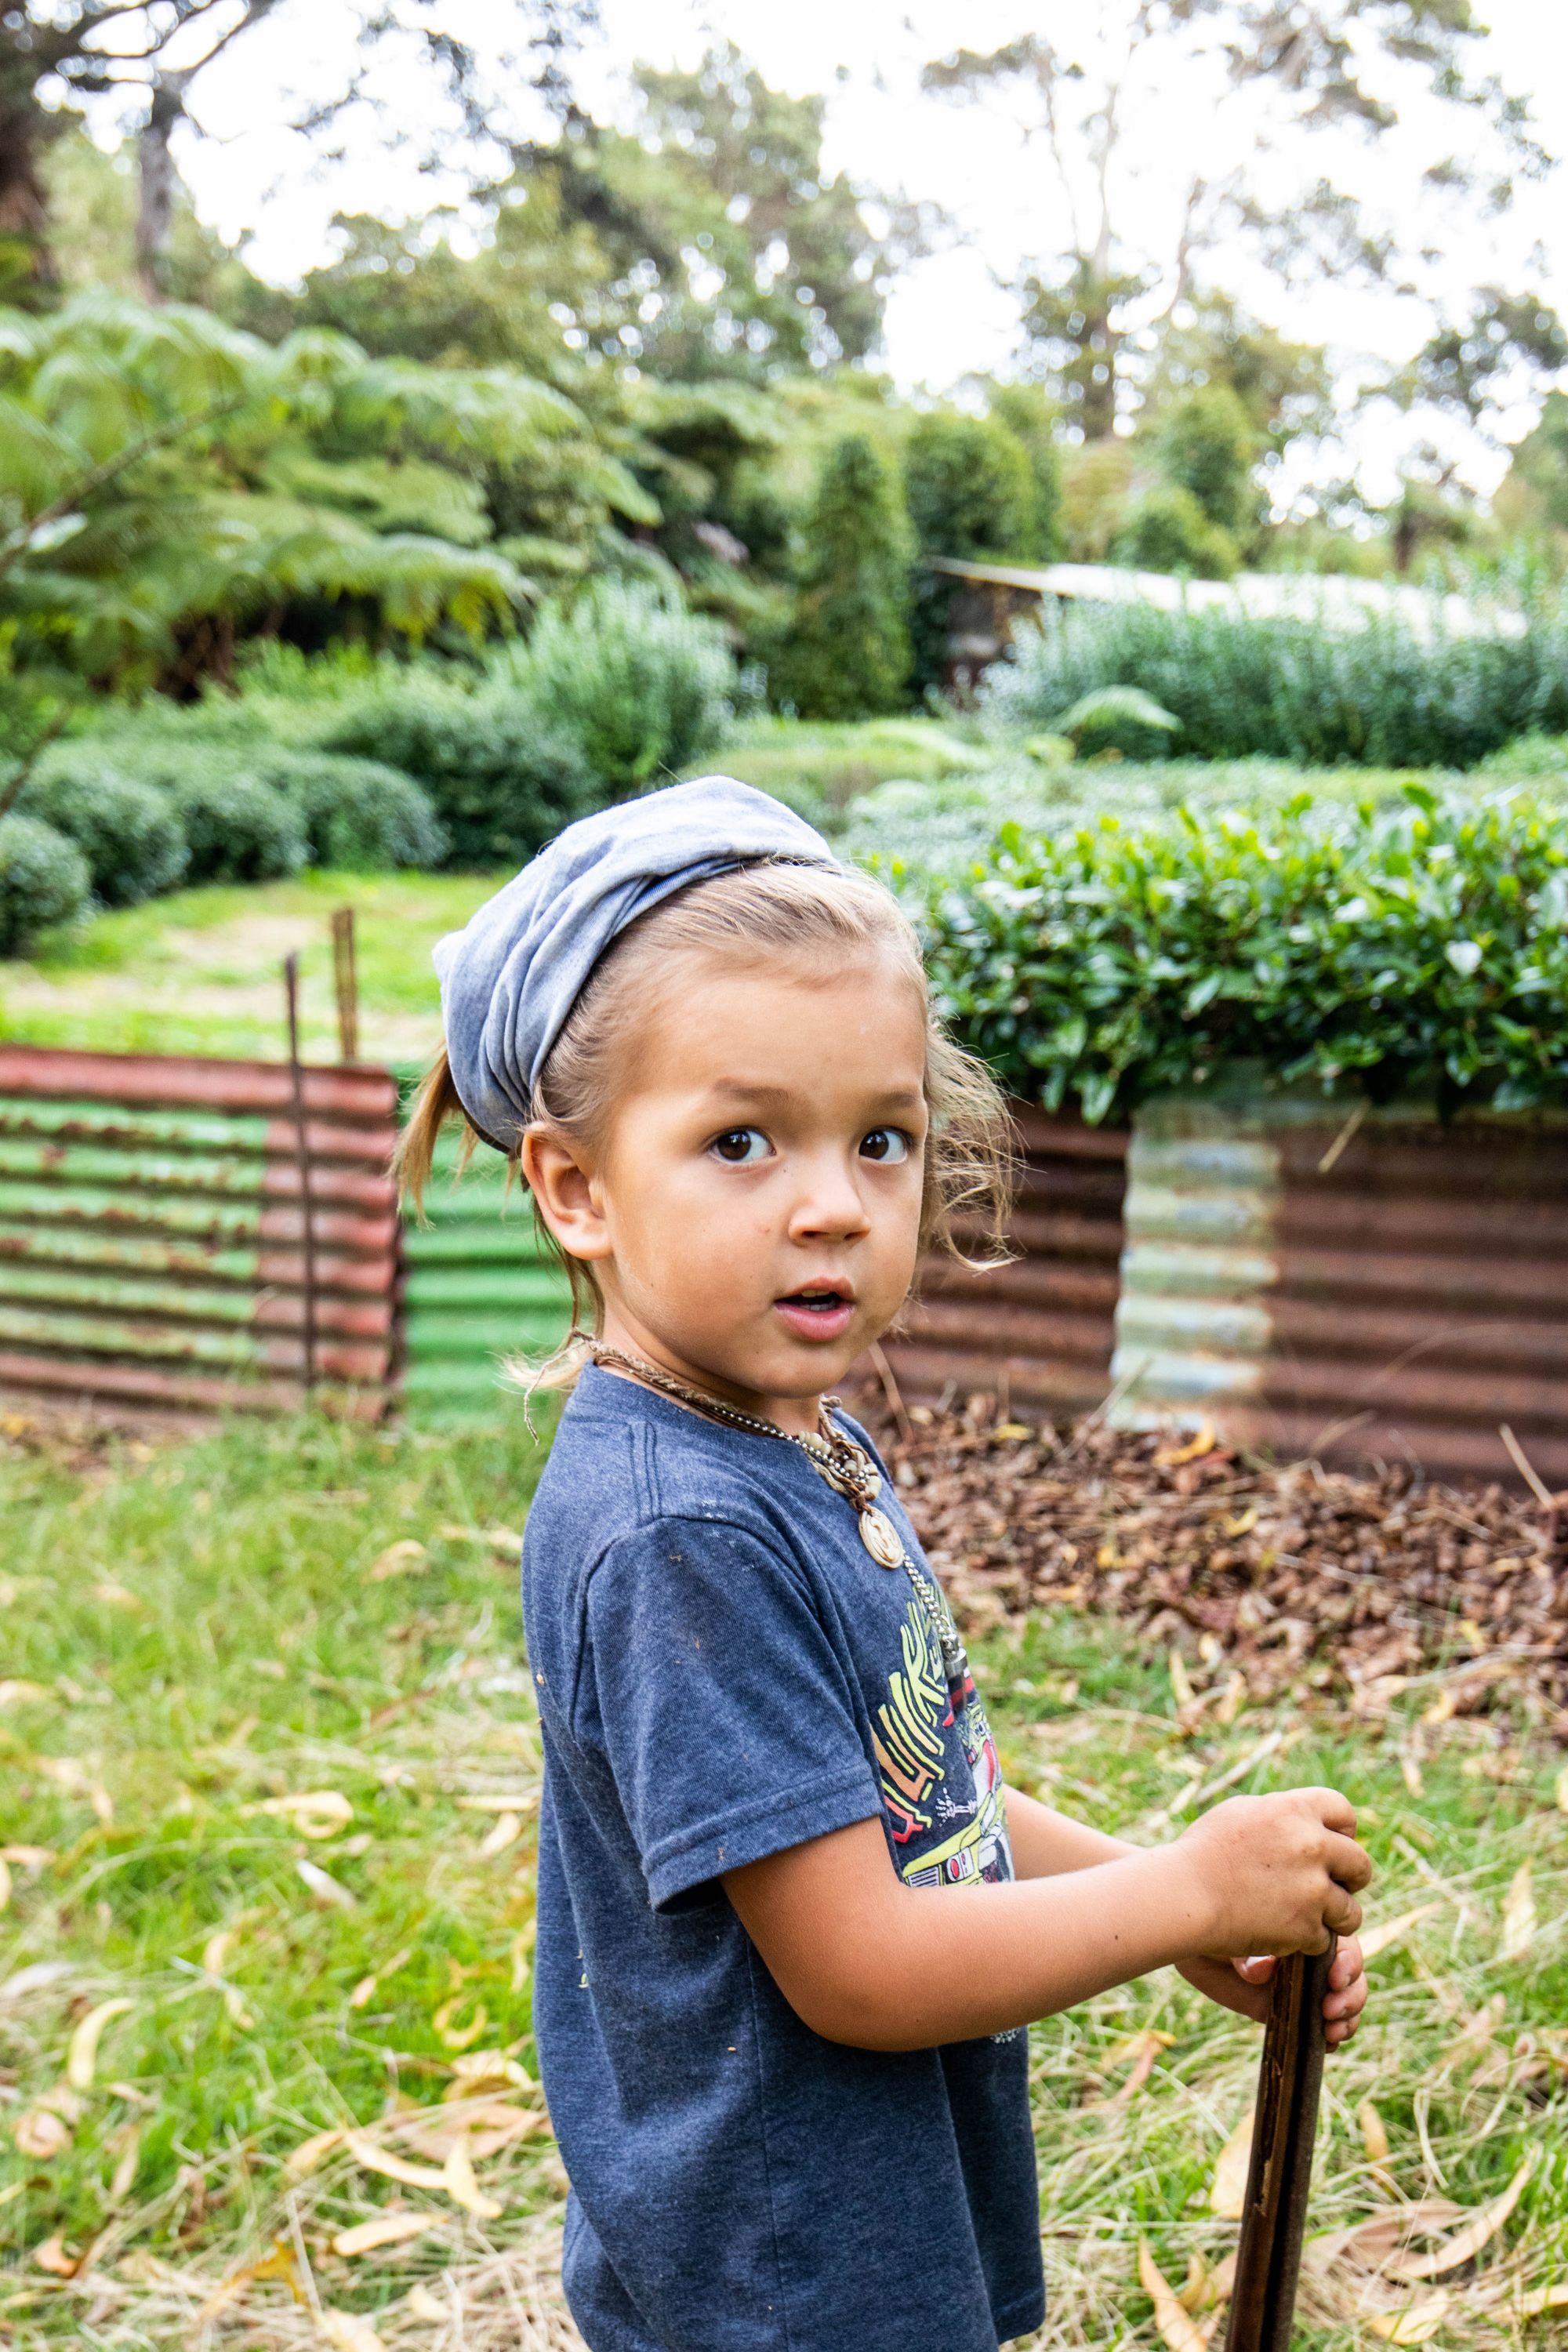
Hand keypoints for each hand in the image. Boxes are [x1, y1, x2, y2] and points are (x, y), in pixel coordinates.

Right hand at [1174, 1786, 1370, 1958]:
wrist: (1184, 1893)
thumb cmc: (1204, 1851)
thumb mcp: (1243, 1812)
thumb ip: (1282, 1814)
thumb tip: (1309, 1819)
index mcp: (1296, 1810)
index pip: (1344, 1812)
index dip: (1341, 1832)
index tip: (1330, 1845)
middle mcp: (1312, 1845)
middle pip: (1360, 1864)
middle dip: (1349, 1878)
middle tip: (1331, 1888)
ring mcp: (1312, 1889)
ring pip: (1351, 1910)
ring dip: (1334, 1916)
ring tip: (1310, 1918)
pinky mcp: (1305, 1927)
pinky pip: (1324, 1938)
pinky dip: (1307, 1941)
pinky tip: (1283, 1934)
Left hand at [1224, 1934, 1368, 2048]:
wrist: (1200, 1943)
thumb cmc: (1217, 1925)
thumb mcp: (1230, 1932)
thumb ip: (1249, 1952)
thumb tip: (1261, 1973)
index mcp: (1308, 1926)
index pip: (1342, 1941)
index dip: (1346, 1962)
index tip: (1334, 1978)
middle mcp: (1314, 1955)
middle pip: (1351, 1974)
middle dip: (1350, 1994)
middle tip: (1330, 2008)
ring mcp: (1307, 1985)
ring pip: (1346, 1998)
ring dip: (1347, 2016)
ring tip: (1331, 2028)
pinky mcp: (1296, 2011)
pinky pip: (1325, 2024)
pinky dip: (1334, 2035)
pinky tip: (1329, 2041)